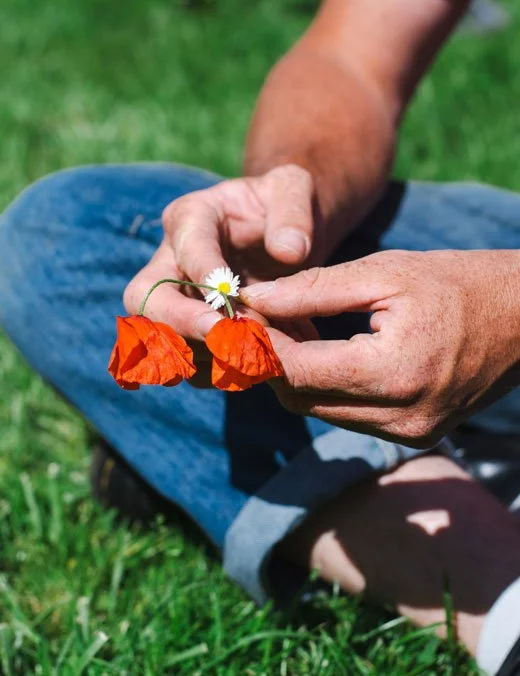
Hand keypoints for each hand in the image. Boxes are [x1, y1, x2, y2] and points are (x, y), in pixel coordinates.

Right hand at [123, 165, 320, 371]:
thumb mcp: (295, 189)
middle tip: (226, 339)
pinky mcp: (193, 335)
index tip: (229, 300)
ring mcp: (177, 302)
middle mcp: (171, 261)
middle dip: (180, 325)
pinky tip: (261, 368)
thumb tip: (289, 252)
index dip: (202, 275)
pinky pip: (192, 366)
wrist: (286, 237)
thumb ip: (294, 212)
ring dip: (207, 355)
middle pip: (145, 301)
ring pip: (162, 341)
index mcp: (192, 218)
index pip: (184, 247)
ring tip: (256, 356)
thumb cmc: (286, 205)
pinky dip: (223, 374)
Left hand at [240, 250, 519, 446]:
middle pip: (300, 397)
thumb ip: (312, 289)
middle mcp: (401, 418)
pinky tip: (322, 347)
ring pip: (318, 410)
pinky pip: (346, 415)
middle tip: (257, 316)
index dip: (258, 343)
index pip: (297, 369)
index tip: (236, 313)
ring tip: (287, 327)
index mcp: (395, 373)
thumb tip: (253, 300)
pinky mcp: (414, 436)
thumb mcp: (383, 272)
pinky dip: (325, 384)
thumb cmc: (458, 281)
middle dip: (270, 358)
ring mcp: (409, 434)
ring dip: (295, 372)